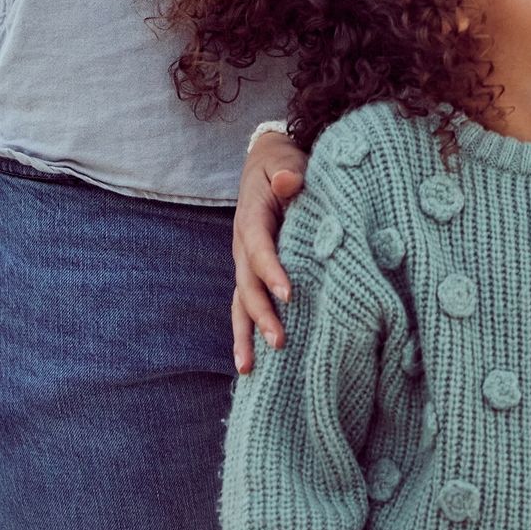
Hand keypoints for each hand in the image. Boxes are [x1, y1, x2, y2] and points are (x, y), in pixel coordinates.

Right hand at [233, 131, 307, 368]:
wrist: (267, 163)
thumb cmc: (283, 164)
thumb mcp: (286, 161)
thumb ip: (288, 174)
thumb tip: (288, 180)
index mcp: (252, 218)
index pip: (259, 247)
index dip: (271, 270)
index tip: (289, 294)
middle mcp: (242, 245)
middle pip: (247, 284)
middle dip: (262, 314)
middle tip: (280, 341)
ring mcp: (243, 262)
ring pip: (241, 302)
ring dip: (245, 334)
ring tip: (248, 367)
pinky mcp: (251, 273)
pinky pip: (246, 305)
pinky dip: (246, 332)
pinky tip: (250, 363)